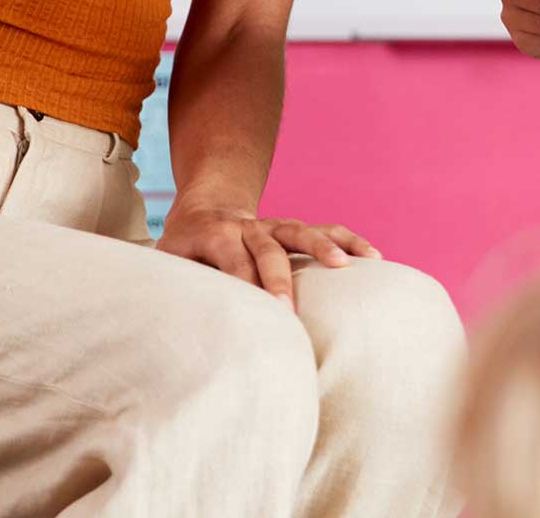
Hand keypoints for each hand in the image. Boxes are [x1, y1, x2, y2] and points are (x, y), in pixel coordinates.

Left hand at [156, 200, 380, 308]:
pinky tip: (372, 256)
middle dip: (278, 280)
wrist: (207, 209)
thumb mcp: (167, 260)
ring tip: (345, 266)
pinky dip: (349, 240)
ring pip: (301, 232)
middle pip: (267, 249)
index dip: (244, 286)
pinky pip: (325, 230)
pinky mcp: (293, 230)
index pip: (232, 261)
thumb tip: (170, 330)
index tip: (254, 315)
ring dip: (323, 247)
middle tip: (288, 311)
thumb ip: (174, 286)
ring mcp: (274, 226)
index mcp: (215, 234)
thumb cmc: (184, 247)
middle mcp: (248, 227)